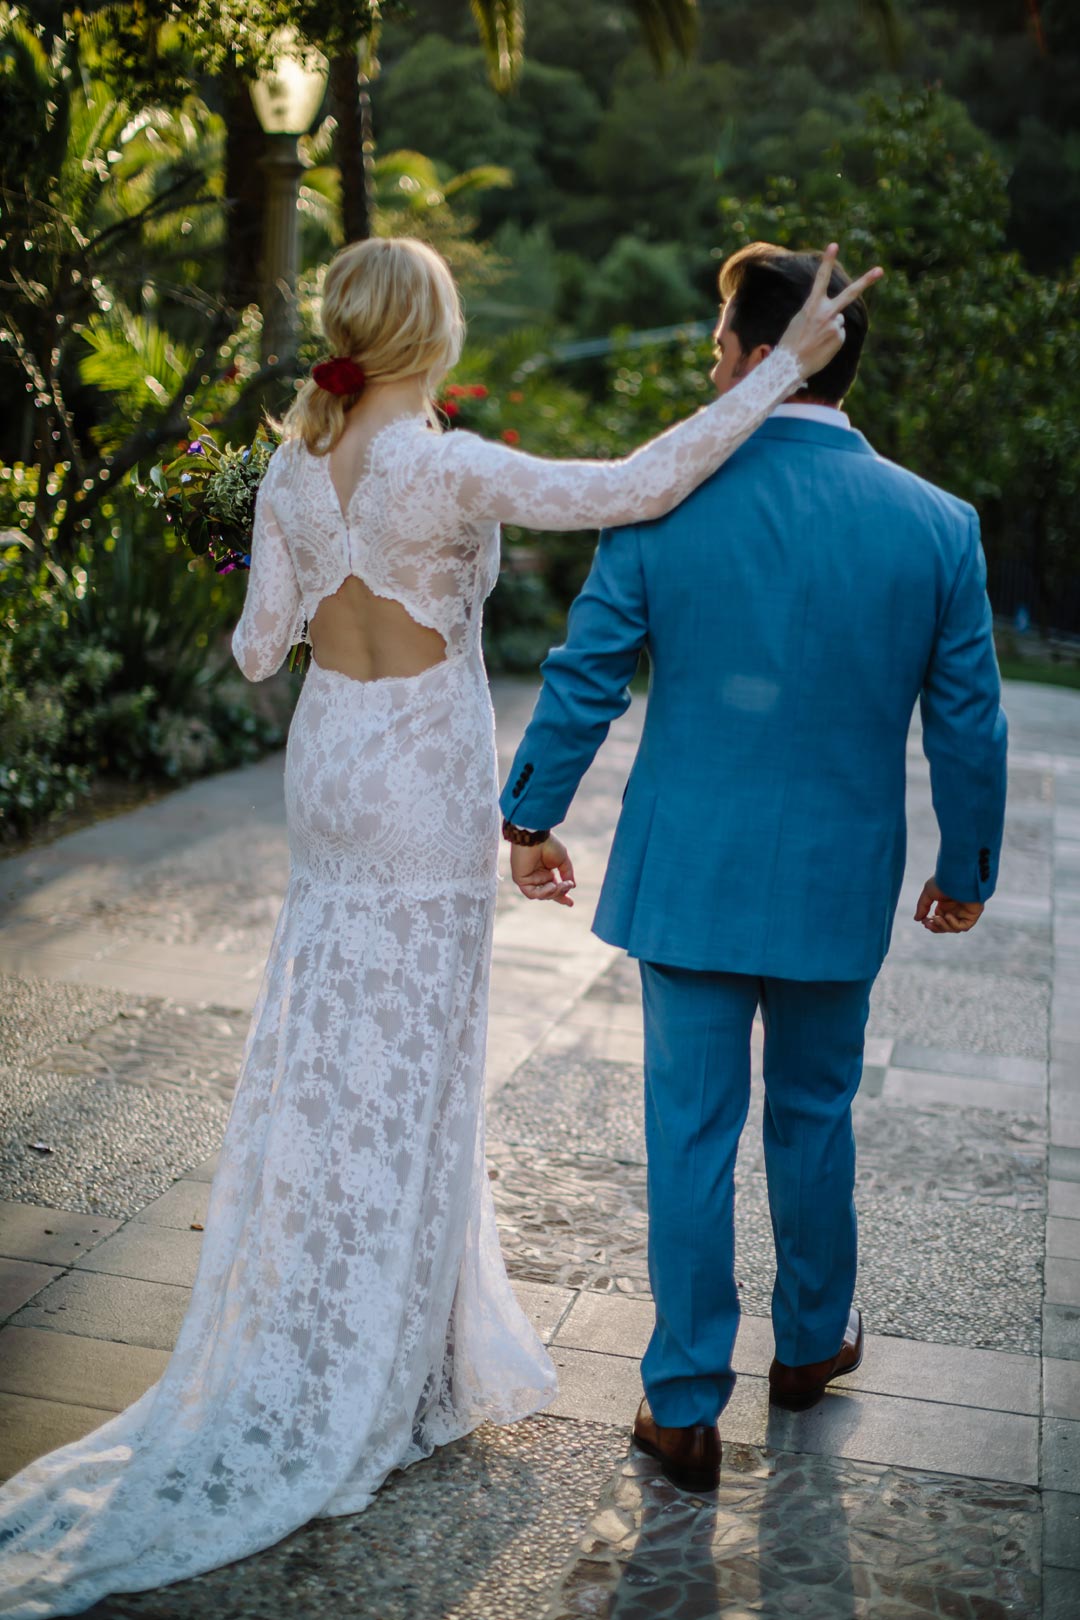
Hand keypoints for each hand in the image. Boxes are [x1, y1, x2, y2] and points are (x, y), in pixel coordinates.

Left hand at [510, 836, 575, 906]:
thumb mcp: (562, 860)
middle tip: (567, 886)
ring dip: (553, 892)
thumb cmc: (548, 844)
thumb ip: (567, 873)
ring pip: (541, 895)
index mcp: (545, 872)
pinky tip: (551, 884)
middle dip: (559, 894)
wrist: (535, 836)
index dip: (562, 895)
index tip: (571, 903)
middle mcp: (536, 877)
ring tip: (561, 884)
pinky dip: (544, 892)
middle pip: (548, 894)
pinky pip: (532, 893)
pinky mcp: (520, 880)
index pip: (554, 888)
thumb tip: (572, 886)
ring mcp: (528, 879)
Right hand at [778, 244, 883, 378]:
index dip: (827, 262)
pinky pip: (838, 334)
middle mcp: (825, 313)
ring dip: (829, 328)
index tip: (834, 245)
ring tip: (815, 340)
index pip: (820, 279)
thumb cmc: (791, 343)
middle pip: (850, 294)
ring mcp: (834, 325)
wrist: (789, 365)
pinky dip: (831, 340)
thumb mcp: (799, 321)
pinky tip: (821, 347)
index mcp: (811, 306)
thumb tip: (837, 317)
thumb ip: (818, 312)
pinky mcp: (839, 338)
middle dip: (866, 281)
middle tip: (880, 270)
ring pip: (838, 321)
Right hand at [914, 877, 984, 933]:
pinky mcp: (973, 915)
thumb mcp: (928, 893)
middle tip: (927, 924)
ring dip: (943, 926)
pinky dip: (953, 924)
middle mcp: (956, 909)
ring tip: (937, 918)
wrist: (958, 876)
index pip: (939, 919)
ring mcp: (965, 913)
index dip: (931, 923)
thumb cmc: (943, 881)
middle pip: (945, 926)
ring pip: (954, 928)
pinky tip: (948, 916)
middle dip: (935, 927)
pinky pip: (964, 926)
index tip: (924, 921)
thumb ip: (922, 907)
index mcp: (946, 904)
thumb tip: (916, 919)